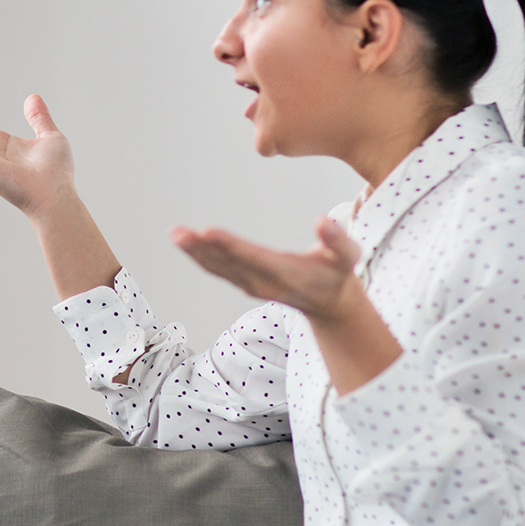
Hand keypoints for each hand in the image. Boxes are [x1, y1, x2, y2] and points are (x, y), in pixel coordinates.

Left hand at [174, 215, 403, 394]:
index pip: (253, 257)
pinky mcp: (245, 284)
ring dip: (194, 252)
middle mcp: (264, 283)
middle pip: (228, 264)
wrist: (330, 305)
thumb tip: (322, 220)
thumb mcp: (349, 257)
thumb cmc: (338, 275)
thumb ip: (337, 240)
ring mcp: (252, 286)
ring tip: (175, 234)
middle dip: (202, 248)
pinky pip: (218, 270)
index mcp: (287, 273)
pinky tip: (185, 243)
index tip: (207, 232)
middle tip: (178, 232)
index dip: (230, 245)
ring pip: (218, 268)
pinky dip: (200, 257)